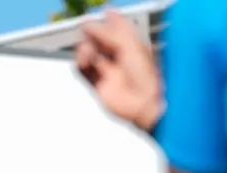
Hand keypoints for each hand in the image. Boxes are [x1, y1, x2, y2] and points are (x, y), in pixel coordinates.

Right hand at [75, 9, 164, 130]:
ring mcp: (108, 73)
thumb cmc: (145, 79)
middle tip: (87, 26)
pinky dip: (81, 62)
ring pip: (91, 54)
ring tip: (87, 47)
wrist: (142, 106)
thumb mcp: (130, 47)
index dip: (113, 21)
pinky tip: (85, 58)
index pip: (120, 31)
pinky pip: (84, 70)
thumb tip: (90, 25)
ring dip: (86, 47)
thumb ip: (110, 34)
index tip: (105, 12)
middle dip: (95, 32)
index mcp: (133, 49)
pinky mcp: (97, 85)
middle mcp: (120, 60)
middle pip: (102, 41)